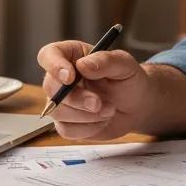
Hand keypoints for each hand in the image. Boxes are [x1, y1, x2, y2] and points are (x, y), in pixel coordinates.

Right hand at [37, 40, 151, 140]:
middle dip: (77, 98)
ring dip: (86, 115)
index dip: (54, 65)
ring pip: (57, 111)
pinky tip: (102, 120)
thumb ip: (106, 61)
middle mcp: (62, 78)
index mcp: (72, 56)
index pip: (48, 55)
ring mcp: (62, 102)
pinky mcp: (66, 123)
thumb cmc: (129, 80)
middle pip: (51, 87)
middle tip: (99, 103)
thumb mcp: (125, 65)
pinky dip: (88, 128)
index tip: (70, 77)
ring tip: (109, 109)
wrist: (137, 106)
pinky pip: (67, 130)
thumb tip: (83, 65)